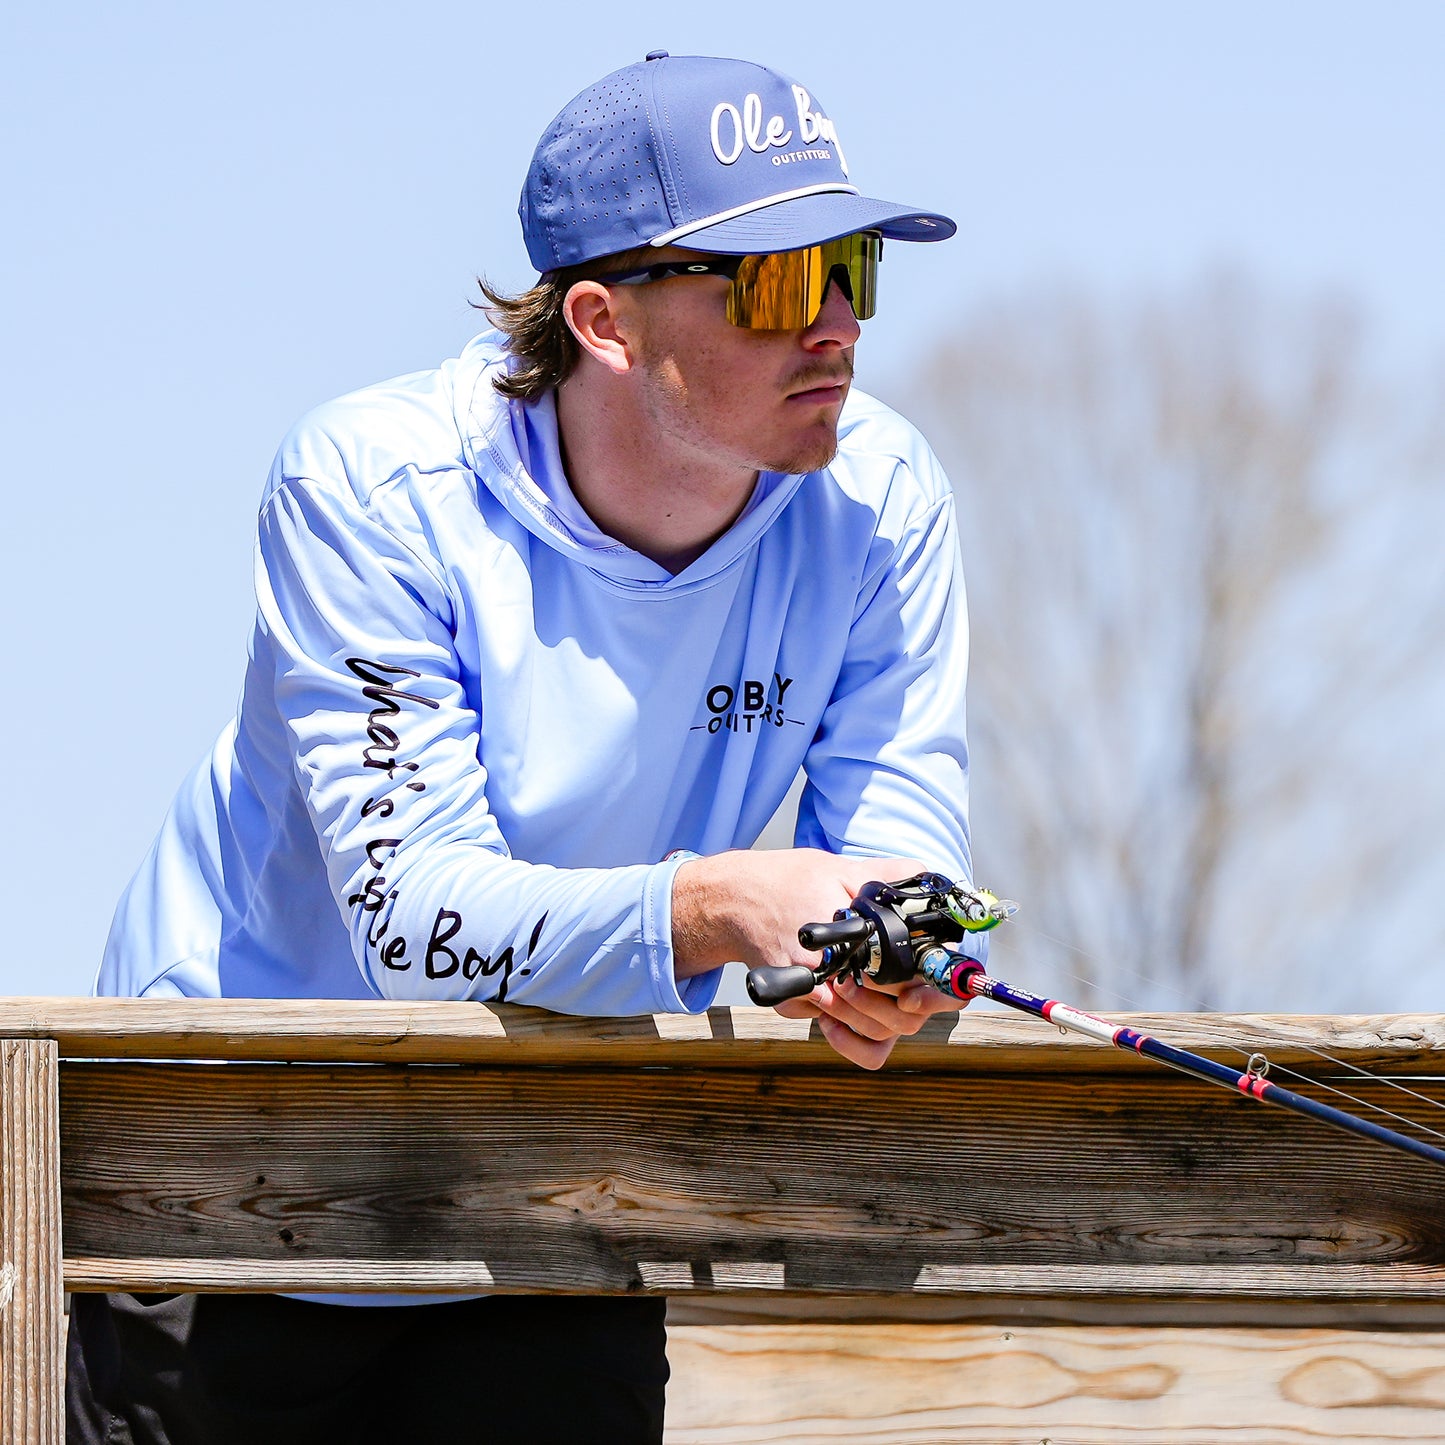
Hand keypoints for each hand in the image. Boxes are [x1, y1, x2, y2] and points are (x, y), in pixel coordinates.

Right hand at [671, 848, 971, 1068]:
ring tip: (894, 993)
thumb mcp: (842, 869)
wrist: (731, 901)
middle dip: (918, 1005)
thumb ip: (890, 876)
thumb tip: (933, 878)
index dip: (936, 991)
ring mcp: (811, 998)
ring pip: (873, 1031)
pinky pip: (841, 1035)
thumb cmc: (786, 881)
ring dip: (889, 1017)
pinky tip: (854, 1015)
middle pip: (898, 1017)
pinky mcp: (796, 1007)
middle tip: (924, 988)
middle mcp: (830, 976)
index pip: (908, 984)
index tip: (946, 985)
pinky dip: (855, 1036)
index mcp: (850, 941)